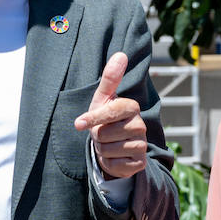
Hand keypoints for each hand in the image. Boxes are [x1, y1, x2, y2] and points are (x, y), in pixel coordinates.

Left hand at [73, 52, 147, 179]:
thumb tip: (120, 54)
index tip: (78, 123)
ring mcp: (141, 145)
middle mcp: (140, 125)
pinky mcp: (139, 163)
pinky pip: (114, 165)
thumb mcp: (103, 98)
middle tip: (101, 132)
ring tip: (107, 143)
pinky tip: (113, 156)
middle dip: (96, 135)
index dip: (92, 119)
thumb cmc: (104, 117)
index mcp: (131, 107)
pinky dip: (108, 162)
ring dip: (101, 149)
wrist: (113, 145)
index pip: (109, 112)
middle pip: (104, 133)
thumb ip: (110, 78)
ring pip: (108, 149)